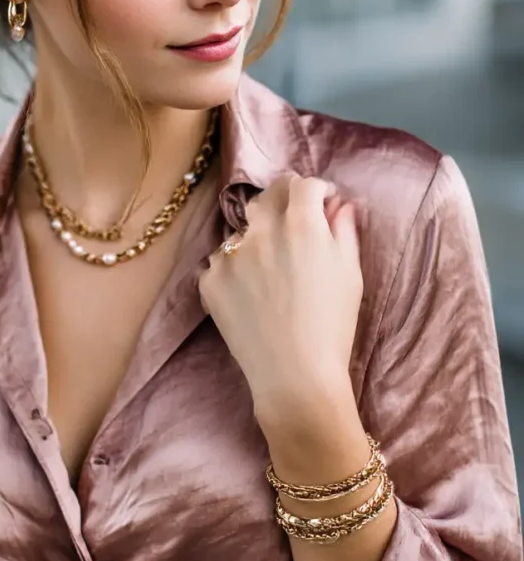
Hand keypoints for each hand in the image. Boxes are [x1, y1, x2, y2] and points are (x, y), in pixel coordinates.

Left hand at [199, 175, 363, 423]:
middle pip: (267, 197)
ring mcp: (230, 255)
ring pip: (241, 232)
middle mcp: (261, 230)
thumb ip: (344, 230)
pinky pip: (220, 263)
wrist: (296, 376)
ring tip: (270, 273)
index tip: (321, 204)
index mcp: (301, 223)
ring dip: (256, 240)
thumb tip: (339, 204)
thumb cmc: (333, 325)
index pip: (301, 184)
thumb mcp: (351, 273)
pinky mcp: (210, 280)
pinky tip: (249, 294)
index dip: (315, 191)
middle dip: (283, 204)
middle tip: (294, 228)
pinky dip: (234, 270)